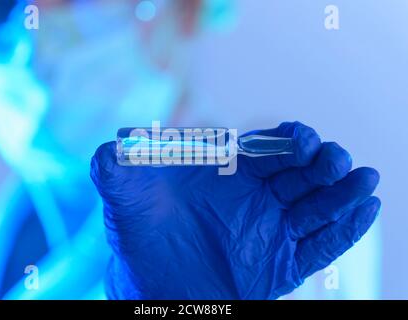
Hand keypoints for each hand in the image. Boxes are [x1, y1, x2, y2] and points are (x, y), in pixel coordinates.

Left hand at [90, 122, 380, 298]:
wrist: (148, 279)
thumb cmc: (138, 230)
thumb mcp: (123, 195)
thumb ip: (115, 166)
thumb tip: (111, 145)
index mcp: (229, 171)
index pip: (268, 149)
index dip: (287, 141)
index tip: (300, 138)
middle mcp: (256, 197)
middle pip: (300, 174)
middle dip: (321, 164)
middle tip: (333, 159)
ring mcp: (271, 230)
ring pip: (316, 208)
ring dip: (341, 194)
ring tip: (365, 181)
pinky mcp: (280, 264)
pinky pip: (318, 247)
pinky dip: (343, 231)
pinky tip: (365, 211)